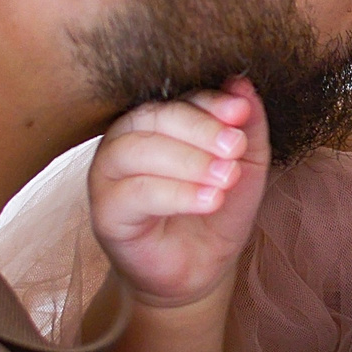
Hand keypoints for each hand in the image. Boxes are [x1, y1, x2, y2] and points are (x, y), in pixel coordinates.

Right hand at [87, 78, 269, 309]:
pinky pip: (133, 192)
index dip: (210, 103)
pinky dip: (174, 193)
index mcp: (157, 121)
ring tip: (226, 178)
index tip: (241, 113)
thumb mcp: (245, 166)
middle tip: (234, 149)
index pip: (179, 98)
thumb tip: (241, 83)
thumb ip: (246, 126)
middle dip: (200, 129)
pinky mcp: (105, 212)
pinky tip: (208, 200)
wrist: (200, 268)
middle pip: (154, 117)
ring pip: (138, 150)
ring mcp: (109, 174)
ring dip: (188, 161)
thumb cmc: (216, 211)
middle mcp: (126, 139)